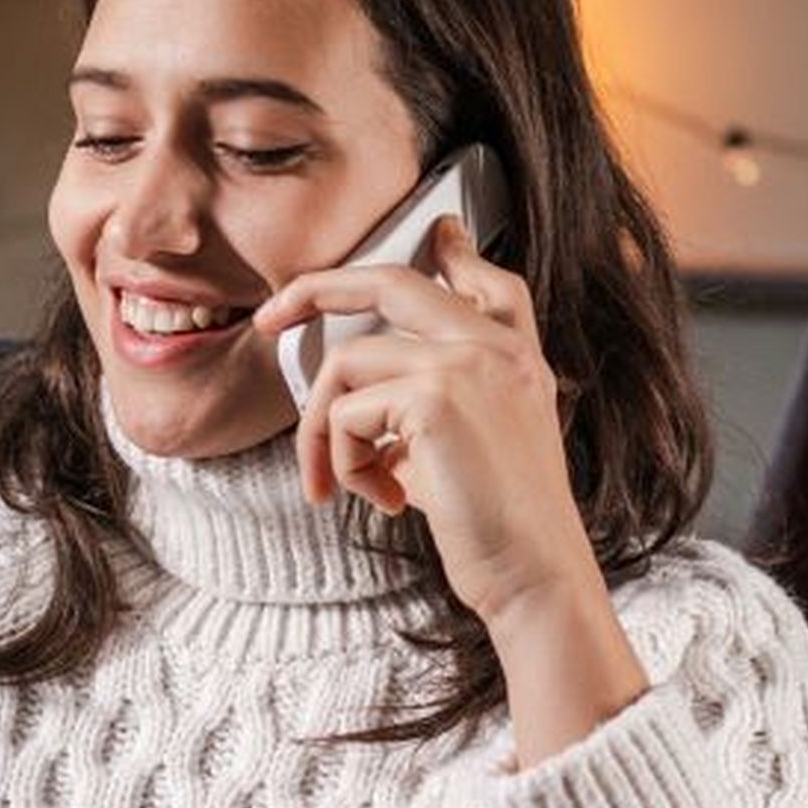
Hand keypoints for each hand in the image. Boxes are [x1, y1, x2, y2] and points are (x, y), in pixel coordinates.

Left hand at [249, 217, 603, 629]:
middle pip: (392, 281)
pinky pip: (345, 415)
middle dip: (315, 289)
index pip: (489, 281)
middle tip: (272, 317)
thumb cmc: (503, 530)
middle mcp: (497, 349)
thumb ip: (429, 408)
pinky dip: (343, 463)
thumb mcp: (472, 450)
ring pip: (346, 364)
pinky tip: (385, 499)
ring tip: (351, 483)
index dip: (458, 251)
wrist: (536, 575)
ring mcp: (467, 365)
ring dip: (324, 432)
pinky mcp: (435, 399)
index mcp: (517, 359)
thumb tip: (358, 401)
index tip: (442, 232)